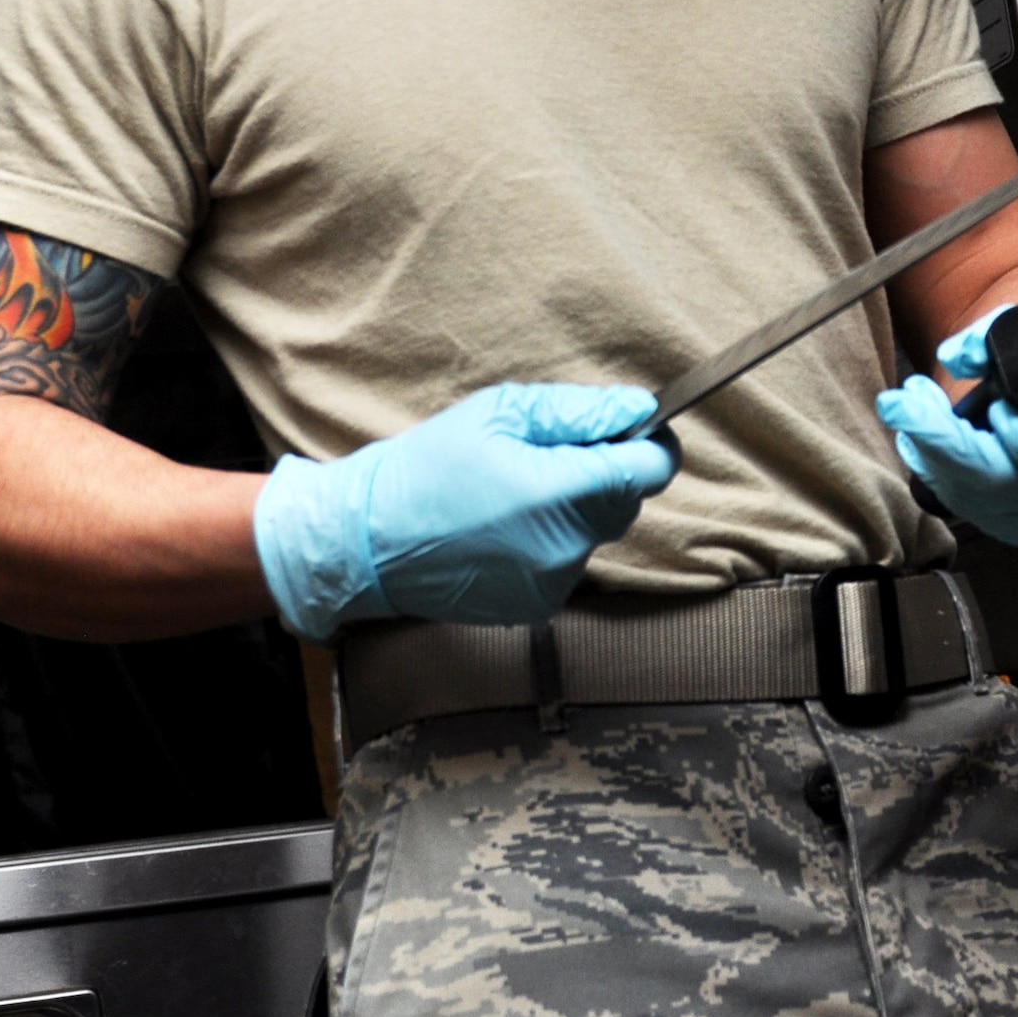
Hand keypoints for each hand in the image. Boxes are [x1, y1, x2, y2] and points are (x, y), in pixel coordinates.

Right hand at [253, 382, 675, 640]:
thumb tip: (639, 409)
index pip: (650, 469)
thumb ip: (577, 411)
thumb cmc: (427, 466)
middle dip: (604, 469)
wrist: (366, 541)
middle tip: (546, 451)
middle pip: (628, 499)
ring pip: (598, 530)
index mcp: (557, 493)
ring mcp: (553, 584)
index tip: (628, 426)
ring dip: (576, 505)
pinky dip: (554, 537)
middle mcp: (564, 547)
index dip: (650, 442)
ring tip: (515, 488)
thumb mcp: (499, 414)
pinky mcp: (538, 607)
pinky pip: (570, 559)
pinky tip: (505, 524)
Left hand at [876, 307, 1017, 545]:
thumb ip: (997, 334)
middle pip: (991, 481)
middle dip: (936, 438)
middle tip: (896, 402)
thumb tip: (957, 356)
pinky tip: (913, 434)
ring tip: (904, 403)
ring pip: (965, 493)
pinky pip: (956, 499)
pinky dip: (930, 463)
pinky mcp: (1001, 525)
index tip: (998, 408)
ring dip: (924, 445)